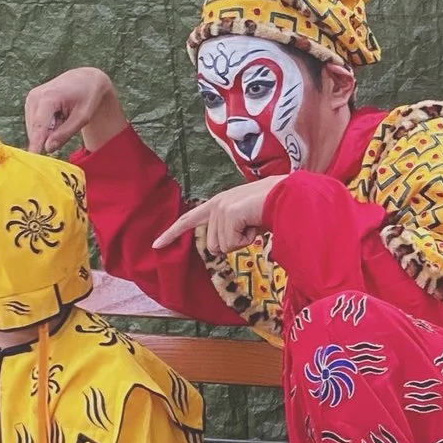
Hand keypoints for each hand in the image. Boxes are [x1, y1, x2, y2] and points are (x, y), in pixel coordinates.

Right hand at [24, 68, 126, 153]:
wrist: (86, 79)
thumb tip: (48, 148)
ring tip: (64, 116)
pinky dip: (47, 125)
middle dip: (49, 136)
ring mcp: (31, 98)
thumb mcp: (82, 117)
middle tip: (68, 123)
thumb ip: (65, 133)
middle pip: (36, 129)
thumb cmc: (87, 97)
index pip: (39, 126)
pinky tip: (58, 115)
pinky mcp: (30, 101)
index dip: (36, 144)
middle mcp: (35, 96)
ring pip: (35, 127)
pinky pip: (36, 123)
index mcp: (48, 98)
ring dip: (49, 130)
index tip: (32, 159)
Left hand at [153, 176, 285, 254]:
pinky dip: (248, 240)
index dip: (171, 234)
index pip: (188, 220)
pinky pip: (233, 244)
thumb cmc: (271, 209)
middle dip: (234, 244)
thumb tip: (222, 247)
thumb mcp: (246, 220)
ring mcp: (220, 209)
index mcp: (217, 205)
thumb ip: (230, 230)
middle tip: (251, 229)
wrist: (286, 195)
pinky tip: (255, 224)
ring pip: (223, 247)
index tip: (155, 246)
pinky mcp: (228, 214)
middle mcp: (215, 205)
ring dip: (242, 242)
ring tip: (255, 224)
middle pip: (214, 246)